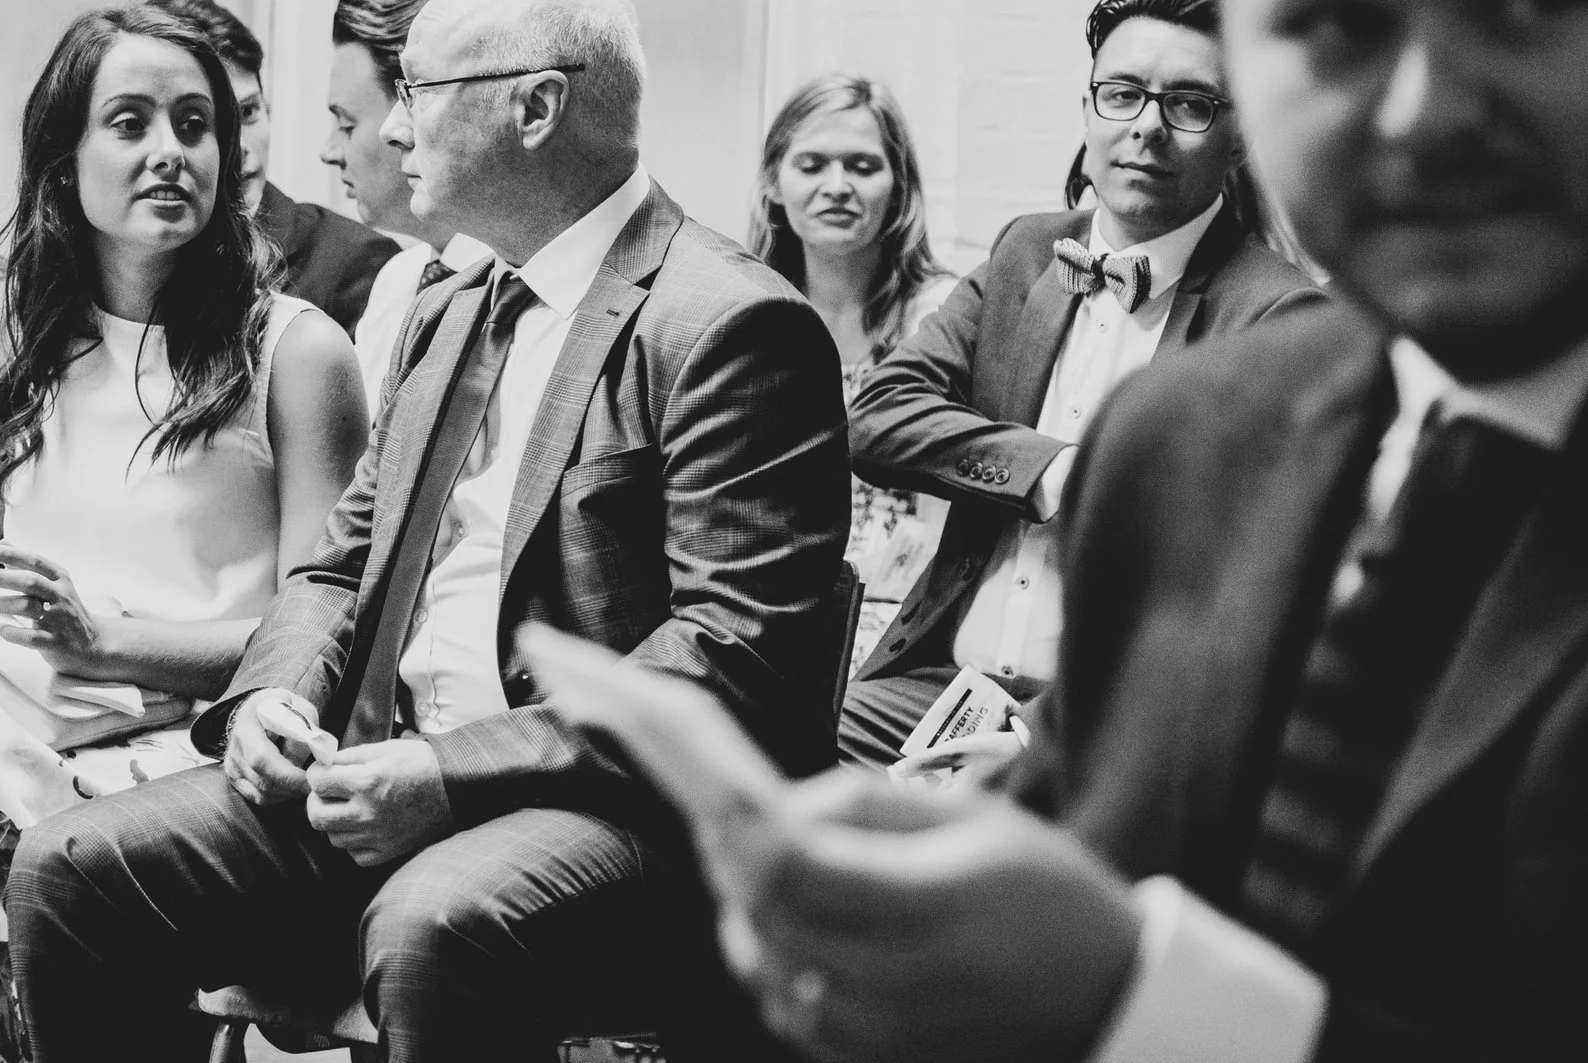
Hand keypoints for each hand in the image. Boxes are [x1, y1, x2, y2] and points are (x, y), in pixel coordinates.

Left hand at [0, 544, 112, 678]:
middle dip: (0, 578)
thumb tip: (3, 542)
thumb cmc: (67, 610)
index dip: (12, 554)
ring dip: (0, 604)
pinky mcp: (55, 642)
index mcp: (60, 579)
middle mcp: (60, 597)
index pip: (35, 561)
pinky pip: (32, 637)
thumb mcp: (53, 584)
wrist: (94, 644)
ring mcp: (59, 620)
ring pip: (28, 608)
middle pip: (29, 582)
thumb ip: (26, 565)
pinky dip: (13, 632)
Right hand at [221, 689, 325, 806]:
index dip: (288, 774)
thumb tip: (312, 750)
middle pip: (263, 781)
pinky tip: (291, 784)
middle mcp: (235, 747)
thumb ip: (303, 723)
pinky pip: (259, 797)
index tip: (312, 777)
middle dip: (293, 786)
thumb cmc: (281, 707)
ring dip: (289, 792)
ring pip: (263, 793)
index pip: (262, 759)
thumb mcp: (296, 704)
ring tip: (304, 779)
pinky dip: (280, 796)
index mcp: (247, 724)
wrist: (259, 711)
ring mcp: (232, 765)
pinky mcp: (235, 778)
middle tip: (314, 782)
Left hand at [304, 739, 452, 865]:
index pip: (317, 782)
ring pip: (333, 837)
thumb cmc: (421, 763)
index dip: (316, 774)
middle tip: (327, 792)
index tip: (322, 772)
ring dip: (334, 822)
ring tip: (347, 808)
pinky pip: (355, 855)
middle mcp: (368, 813)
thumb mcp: (384, 749)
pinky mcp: (389, 851)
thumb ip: (348, 757)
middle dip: (316, 801)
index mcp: (366, 782)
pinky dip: (354, 843)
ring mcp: (378, 836)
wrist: (455, 787)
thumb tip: (322, 763)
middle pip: (316, 816)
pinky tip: (362, 827)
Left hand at [518, 625, 1136, 1062]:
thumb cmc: (1060, 907)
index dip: (677, 761)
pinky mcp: (835, 1045)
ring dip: (733, 842)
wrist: (1116, 1015)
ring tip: (775, 796)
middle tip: (587, 677)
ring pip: (740, 908)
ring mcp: (839, 1025)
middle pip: (731, 866)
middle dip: (676, 776)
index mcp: (900, 913)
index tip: (599, 689)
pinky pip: (768, 953)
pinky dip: (760, 897)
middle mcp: (855, 980)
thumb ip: (868, 805)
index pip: (761, 834)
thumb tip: (782, 801)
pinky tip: (801, 863)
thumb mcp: (981, 823)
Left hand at [730, 773, 1140, 1062]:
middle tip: (728, 824)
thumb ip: (867, 802)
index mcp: (935, 904)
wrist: (1113, 997)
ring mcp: (889, 1033)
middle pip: (768, 918)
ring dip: (749, 917)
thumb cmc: (1046, 894)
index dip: (741, 829)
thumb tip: (776, 804)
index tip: (720, 795)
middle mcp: (904, 980)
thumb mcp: (974, 819)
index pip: (794, 868)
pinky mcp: (882, 1061)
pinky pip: (791, 1013)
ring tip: (773, 875)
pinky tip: (802, 932)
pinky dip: (777, 967)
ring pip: (768, 971)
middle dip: (733, 866)